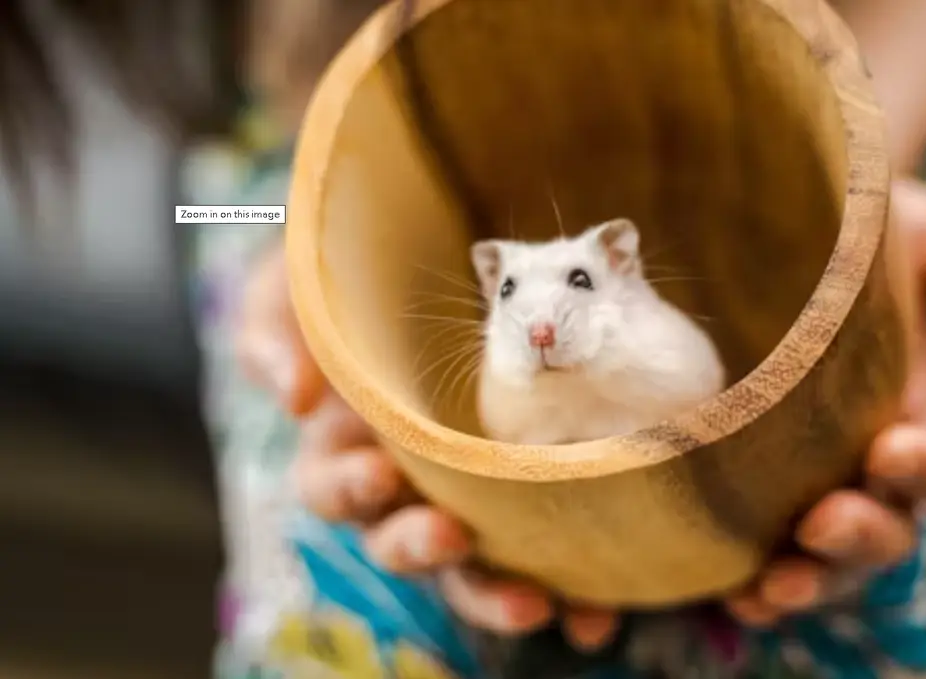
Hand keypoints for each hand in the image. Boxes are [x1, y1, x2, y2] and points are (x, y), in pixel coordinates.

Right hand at [237, 243, 602, 642]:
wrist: (449, 243)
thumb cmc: (367, 267)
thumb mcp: (308, 278)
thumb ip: (276, 324)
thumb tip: (293, 399)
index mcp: (346, 441)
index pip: (330, 483)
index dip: (349, 488)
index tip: (382, 472)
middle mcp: (405, 479)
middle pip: (398, 539)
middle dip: (420, 548)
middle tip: (452, 534)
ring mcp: (469, 492)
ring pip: (470, 567)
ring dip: (494, 595)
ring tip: (535, 603)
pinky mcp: (531, 495)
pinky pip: (545, 556)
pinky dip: (570, 594)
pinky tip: (597, 613)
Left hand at [725, 178, 925, 624]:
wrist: (776, 229)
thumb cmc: (866, 234)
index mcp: (920, 416)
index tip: (887, 449)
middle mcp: (866, 464)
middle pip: (885, 530)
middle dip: (859, 540)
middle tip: (819, 525)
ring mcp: (806, 482)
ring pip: (822, 559)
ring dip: (804, 580)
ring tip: (769, 590)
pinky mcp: (744, 486)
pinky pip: (753, 552)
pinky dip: (746, 581)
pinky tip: (726, 591)